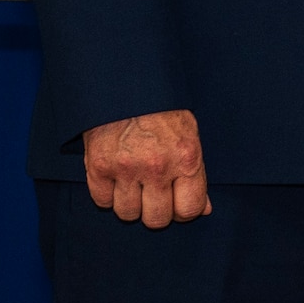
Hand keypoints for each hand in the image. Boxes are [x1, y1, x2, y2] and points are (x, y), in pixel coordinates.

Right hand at [83, 109, 210, 227]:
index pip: (189, 210)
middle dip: (156, 211)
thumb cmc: (162, 109)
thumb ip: (196, 174)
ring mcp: (126, 168)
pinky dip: (107, 194)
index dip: (183, 211)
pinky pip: (102, 201)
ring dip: (130, 204)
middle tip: (154, 194)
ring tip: (133, 183)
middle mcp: (157, 167)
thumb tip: (205, 209)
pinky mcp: (98, 166)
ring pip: (128, 214)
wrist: (126, 83)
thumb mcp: (190, 135)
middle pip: (156, 219)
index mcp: (186, 158)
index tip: (177, 203)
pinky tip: (115, 177)